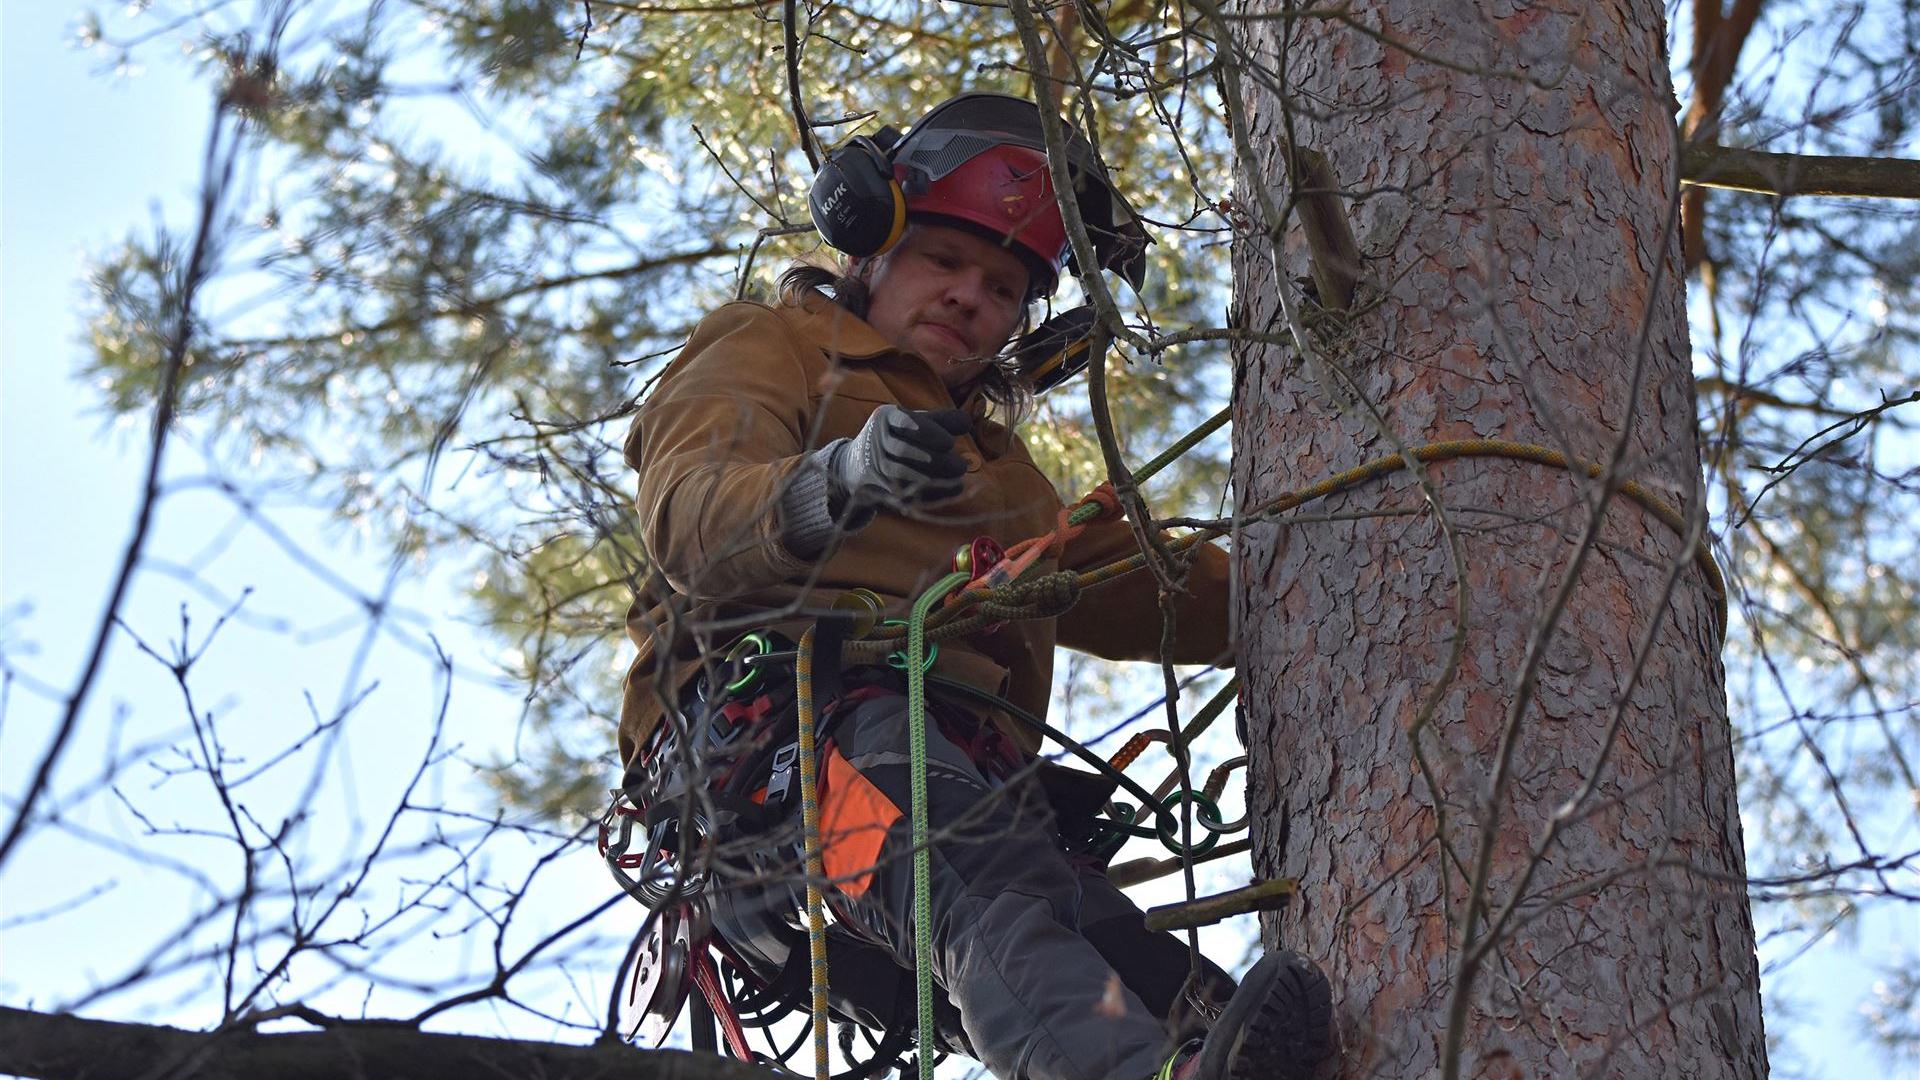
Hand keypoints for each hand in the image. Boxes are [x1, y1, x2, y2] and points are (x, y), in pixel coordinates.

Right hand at [828, 404, 972, 508]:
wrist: (859, 462)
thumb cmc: (899, 436)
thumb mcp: (917, 422)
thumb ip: (942, 421)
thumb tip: (967, 422)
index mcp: (886, 417)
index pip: (905, 421)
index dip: (927, 432)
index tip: (950, 442)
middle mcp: (876, 439)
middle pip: (904, 450)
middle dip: (935, 459)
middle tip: (961, 465)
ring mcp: (875, 464)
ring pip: (902, 473)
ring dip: (932, 476)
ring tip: (958, 476)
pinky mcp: (879, 486)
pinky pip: (904, 490)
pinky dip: (929, 492)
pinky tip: (950, 489)